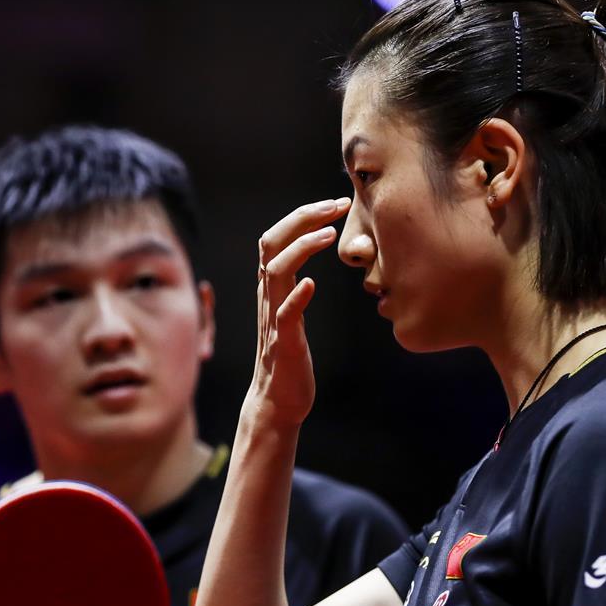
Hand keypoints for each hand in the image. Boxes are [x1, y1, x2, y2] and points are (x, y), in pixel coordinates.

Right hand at [251, 198, 350, 424]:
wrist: (277, 402)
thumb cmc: (290, 357)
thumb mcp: (291, 312)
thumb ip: (294, 286)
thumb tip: (311, 263)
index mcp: (272, 287)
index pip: (278, 237)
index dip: (304, 215)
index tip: (336, 204)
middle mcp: (268, 296)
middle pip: (271, 243)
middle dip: (303, 218)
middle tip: (336, 205)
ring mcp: (275, 318)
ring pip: (275, 271)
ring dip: (301, 248)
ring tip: (329, 235)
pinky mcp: (285, 344)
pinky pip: (284, 315)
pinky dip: (296, 296)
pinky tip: (312, 284)